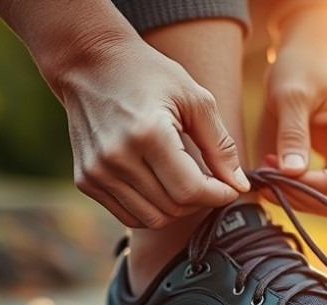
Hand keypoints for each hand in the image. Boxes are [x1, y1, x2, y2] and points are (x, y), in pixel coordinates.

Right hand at [53, 39, 249, 228]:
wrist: (88, 63)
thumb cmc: (148, 75)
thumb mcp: (194, 99)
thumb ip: (220, 145)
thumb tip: (240, 186)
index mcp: (148, 133)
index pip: (190, 190)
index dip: (219, 195)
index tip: (230, 187)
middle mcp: (117, 157)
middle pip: (174, 207)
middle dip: (201, 200)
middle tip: (211, 181)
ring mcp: (97, 172)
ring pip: (153, 219)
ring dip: (178, 208)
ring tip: (186, 182)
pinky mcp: (86, 181)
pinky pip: (130, 215)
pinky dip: (153, 209)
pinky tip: (161, 185)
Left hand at [260, 40, 326, 214]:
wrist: (310, 55)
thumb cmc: (303, 67)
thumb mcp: (291, 95)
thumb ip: (292, 134)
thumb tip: (291, 173)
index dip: (319, 186)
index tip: (282, 179)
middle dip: (305, 197)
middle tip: (268, 180)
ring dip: (298, 197)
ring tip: (267, 173)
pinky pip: (320, 192)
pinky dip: (296, 190)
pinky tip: (273, 171)